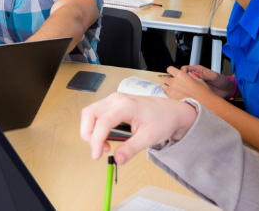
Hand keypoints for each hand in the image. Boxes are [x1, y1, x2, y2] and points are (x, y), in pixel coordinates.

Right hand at [80, 93, 197, 164]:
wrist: (171, 111)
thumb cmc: (163, 120)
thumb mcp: (149, 137)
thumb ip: (131, 149)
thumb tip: (117, 159)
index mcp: (126, 105)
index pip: (102, 122)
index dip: (96, 140)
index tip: (97, 156)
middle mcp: (116, 99)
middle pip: (89, 113)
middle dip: (88, 134)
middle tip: (98, 150)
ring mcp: (113, 99)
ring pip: (89, 113)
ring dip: (90, 130)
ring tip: (103, 145)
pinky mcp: (112, 103)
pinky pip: (95, 113)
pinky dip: (95, 126)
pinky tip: (105, 137)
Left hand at [160, 66, 217, 101]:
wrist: (205, 103)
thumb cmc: (203, 91)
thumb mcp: (197, 79)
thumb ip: (189, 75)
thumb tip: (187, 74)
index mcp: (181, 75)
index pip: (169, 69)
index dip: (171, 70)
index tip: (172, 73)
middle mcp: (175, 82)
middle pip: (164, 78)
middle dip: (168, 78)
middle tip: (172, 80)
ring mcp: (172, 91)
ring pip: (163, 86)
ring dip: (167, 86)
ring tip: (173, 88)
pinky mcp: (172, 98)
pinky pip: (166, 93)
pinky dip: (168, 93)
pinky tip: (175, 94)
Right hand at [180, 65, 233, 98]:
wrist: (227, 90)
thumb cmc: (222, 80)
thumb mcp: (213, 76)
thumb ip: (204, 76)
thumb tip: (194, 75)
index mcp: (198, 70)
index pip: (185, 69)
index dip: (182, 72)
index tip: (182, 77)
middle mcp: (195, 77)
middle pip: (183, 77)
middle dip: (180, 80)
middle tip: (180, 85)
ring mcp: (196, 84)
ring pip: (185, 85)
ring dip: (184, 87)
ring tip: (184, 91)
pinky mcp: (197, 91)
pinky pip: (190, 91)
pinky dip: (188, 93)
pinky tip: (188, 95)